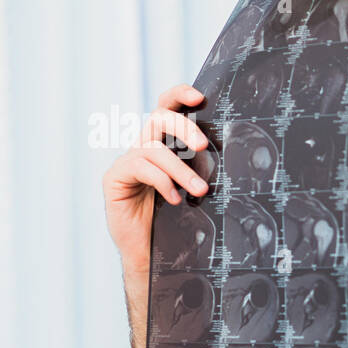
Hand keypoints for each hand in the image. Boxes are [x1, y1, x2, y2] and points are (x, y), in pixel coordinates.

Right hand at [102, 84, 211, 273]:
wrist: (149, 251)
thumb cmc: (174, 219)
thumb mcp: (192, 189)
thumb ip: (201, 168)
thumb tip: (231, 155)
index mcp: (163, 145)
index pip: (167, 109)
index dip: (179, 96)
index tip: (200, 97)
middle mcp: (144, 148)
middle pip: (157, 118)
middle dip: (182, 127)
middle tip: (201, 145)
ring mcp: (128, 162)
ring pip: (154, 150)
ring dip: (180, 169)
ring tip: (199, 190)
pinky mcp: (115, 178)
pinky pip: (139, 169)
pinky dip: (161, 182)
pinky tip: (174, 199)